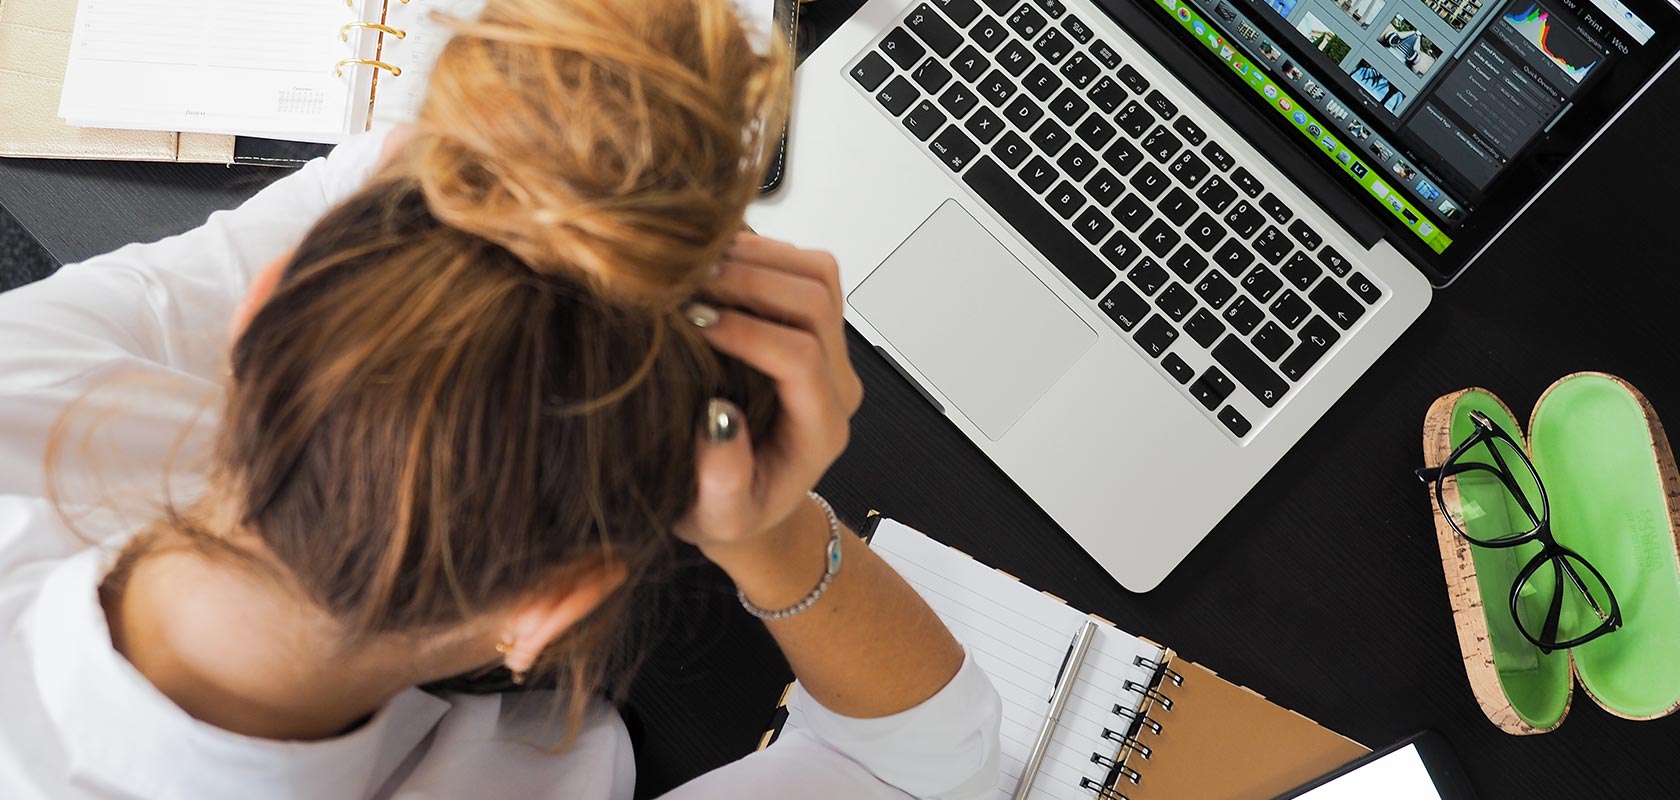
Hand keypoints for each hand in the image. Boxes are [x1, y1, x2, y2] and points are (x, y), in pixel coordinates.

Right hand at [675, 233, 863, 556]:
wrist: (747, 499)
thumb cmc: (729, 510)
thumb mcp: (717, 516)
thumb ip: (722, 481)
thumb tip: (718, 418)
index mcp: (820, 429)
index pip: (801, 359)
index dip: (748, 332)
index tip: (693, 323)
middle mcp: (836, 383)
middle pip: (816, 303)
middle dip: (751, 282)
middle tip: (687, 283)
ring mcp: (829, 349)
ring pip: (817, 274)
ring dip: (758, 258)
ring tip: (696, 266)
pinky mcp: (812, 325)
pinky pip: (803, 267)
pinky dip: (760, 252)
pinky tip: (711, 263)